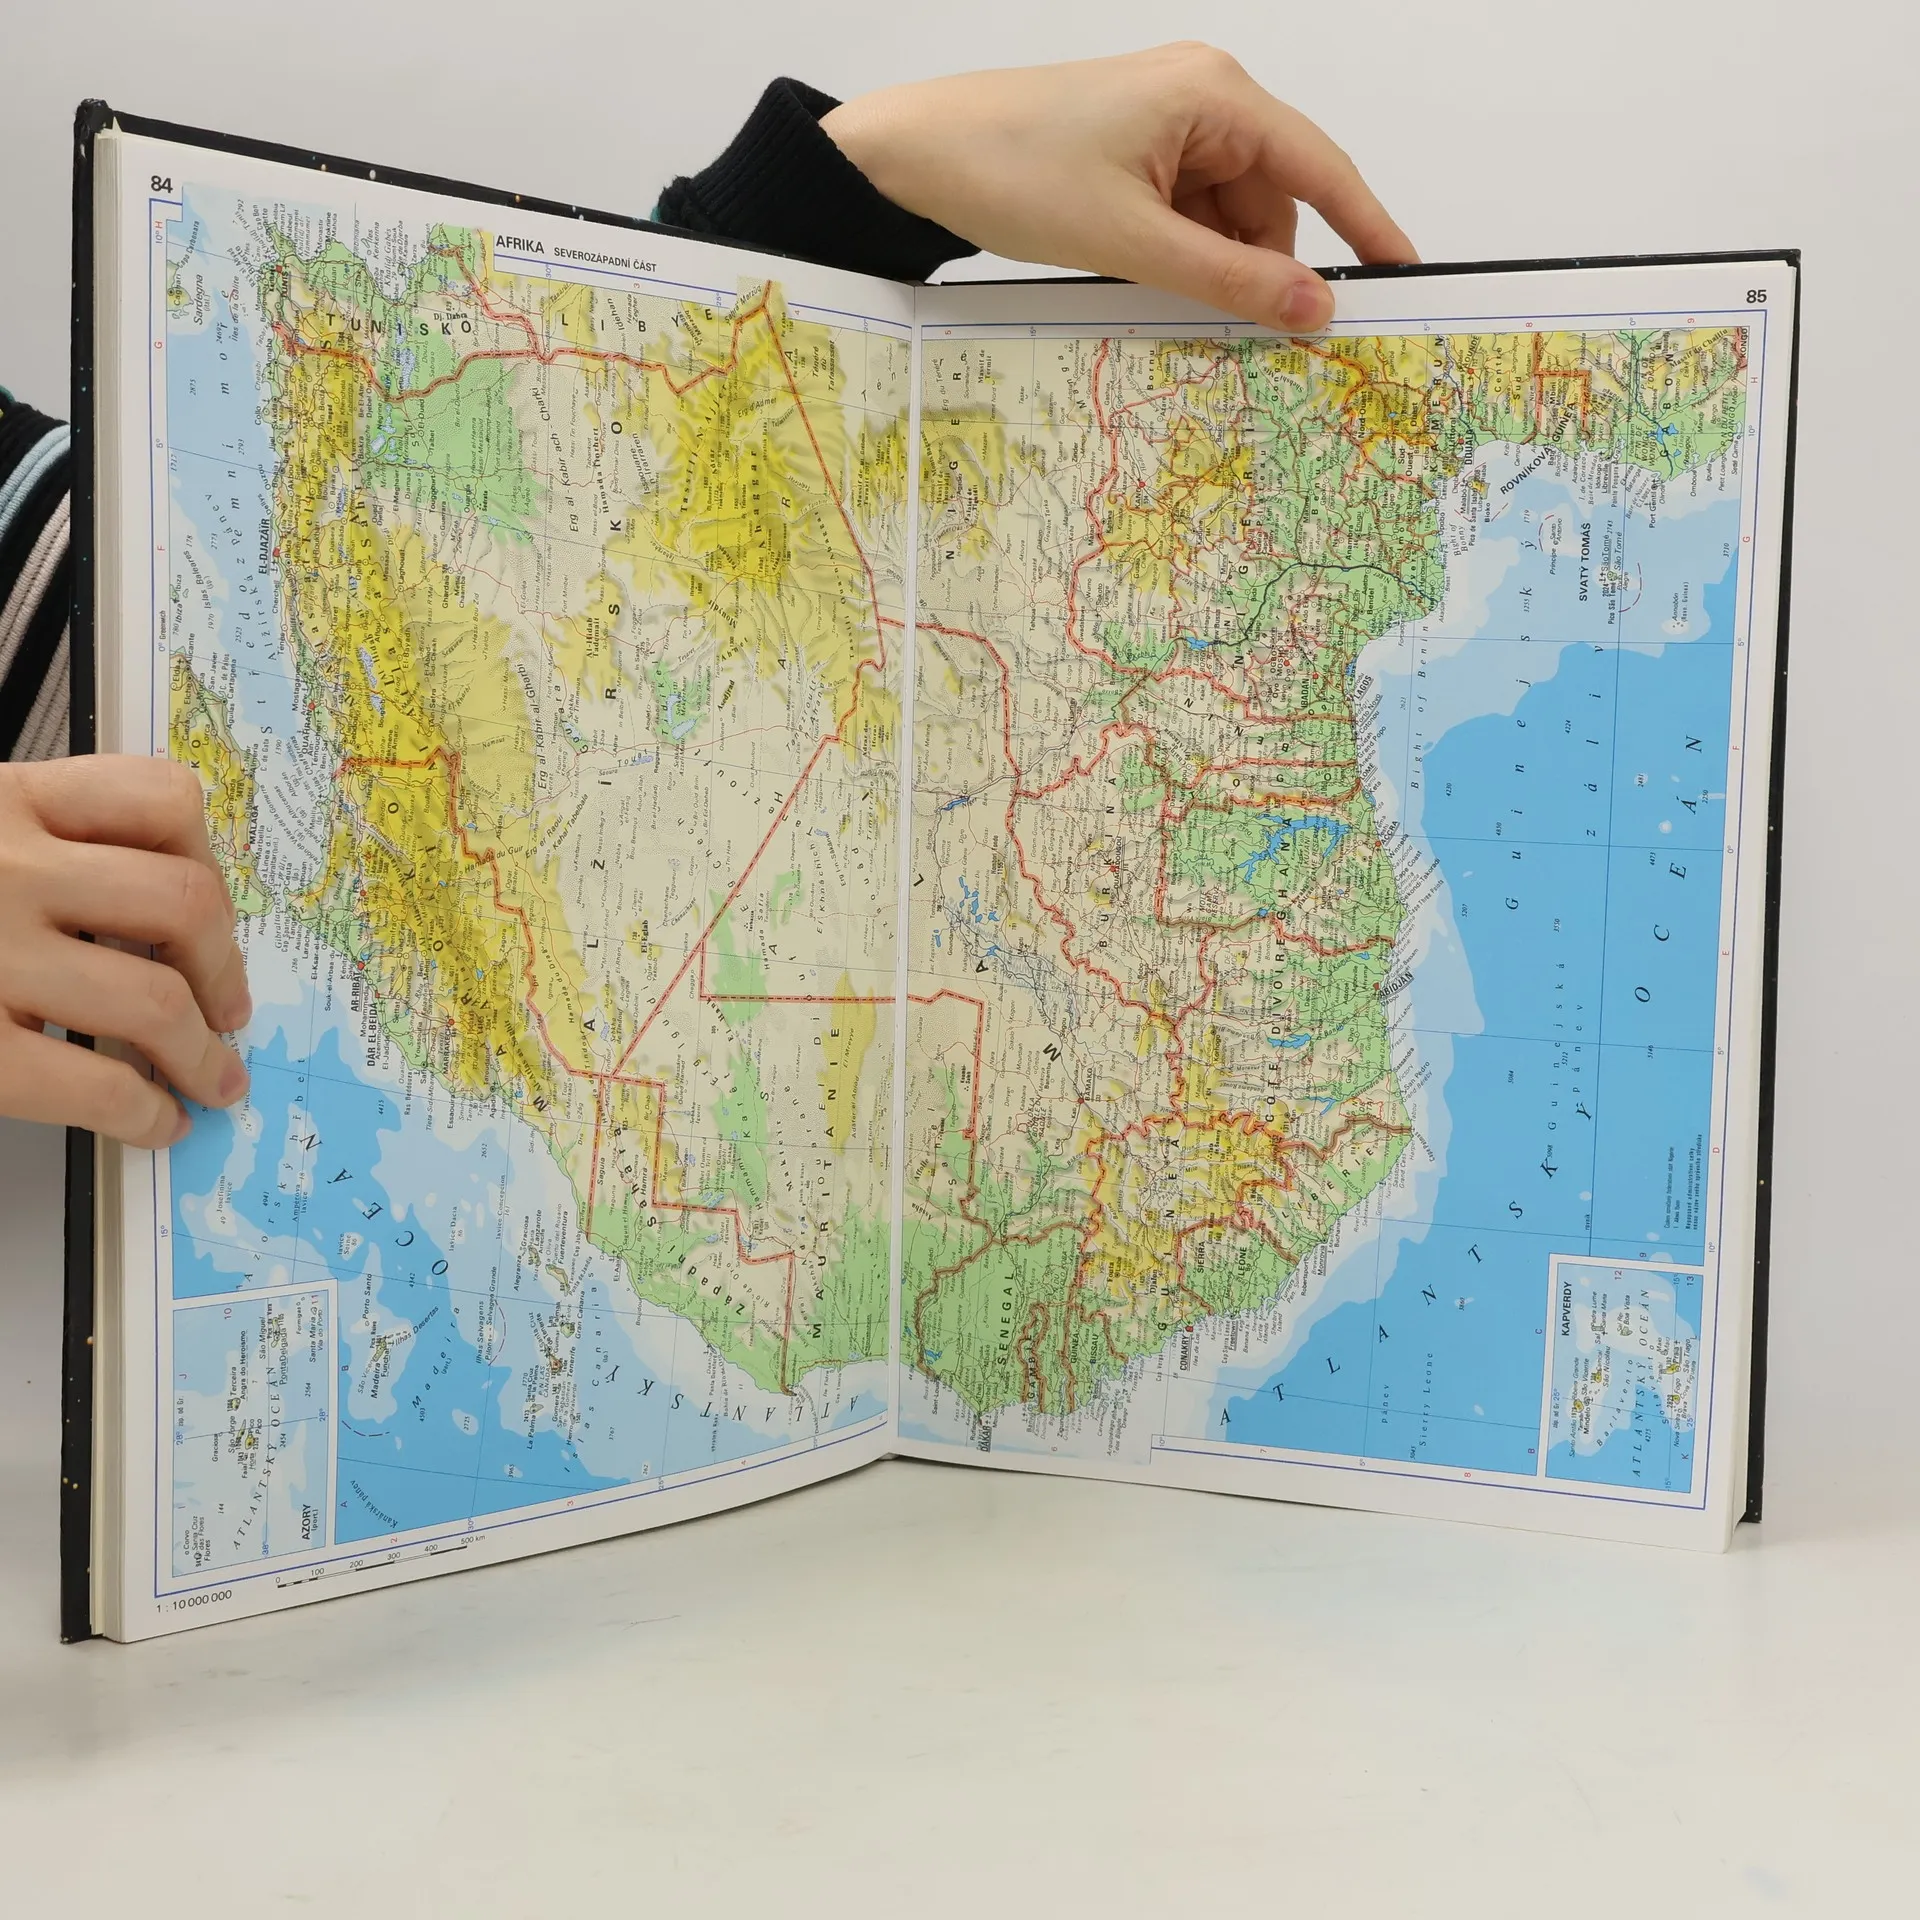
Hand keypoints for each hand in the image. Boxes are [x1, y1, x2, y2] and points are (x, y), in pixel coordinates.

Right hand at [0, 756, 251, 1147]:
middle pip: (183, 904)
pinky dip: (144, 1110)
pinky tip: (154, 1121)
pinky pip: (93, 1082)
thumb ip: (29, 842)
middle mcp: (2, 865)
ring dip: (201, 1051)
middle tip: (227, 1009)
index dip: (208, 864)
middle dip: (224, 969)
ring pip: (154, 997)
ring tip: (209, 1078)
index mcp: (1, 799)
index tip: (210, 912)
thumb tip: (154, 920)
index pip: (161, 801)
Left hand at [822, 42, 1415, 330]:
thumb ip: (1230, 282)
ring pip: (1227, 216)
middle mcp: (1201, 97)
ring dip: (1213, 266)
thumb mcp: (1131, 242)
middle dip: (1259, 266)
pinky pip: (1187, 214)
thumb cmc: (1012, 171)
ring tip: (1157, 294)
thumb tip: (1313, 309)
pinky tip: (1146, 280)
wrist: (913, 157)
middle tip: (1243, 332)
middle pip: (1271, 200)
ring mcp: (1165, 124)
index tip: (1402, 275)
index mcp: (1213, 94)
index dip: (1365, 225)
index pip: (1319, 167)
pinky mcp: (1133, 152)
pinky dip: (1181, 255)